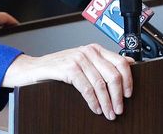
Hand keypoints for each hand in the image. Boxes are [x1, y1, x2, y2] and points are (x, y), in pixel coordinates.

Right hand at [2, 43, 134, 120]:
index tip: (128, 94)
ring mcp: (79, 59)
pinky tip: (96, 108)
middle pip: (113, 75)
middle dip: (118, 96)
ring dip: (106, 102)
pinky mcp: (69, 68)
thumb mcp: (84, 62)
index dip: (128, 80)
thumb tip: (129, 64)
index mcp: (96, 49)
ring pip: (101, 84)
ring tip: (108, 113)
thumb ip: (103, 63)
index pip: (120, 62)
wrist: (34, 69)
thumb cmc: (59, 67)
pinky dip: (93, 101)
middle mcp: (89, 51)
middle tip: (119, 109)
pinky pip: (87, 88)